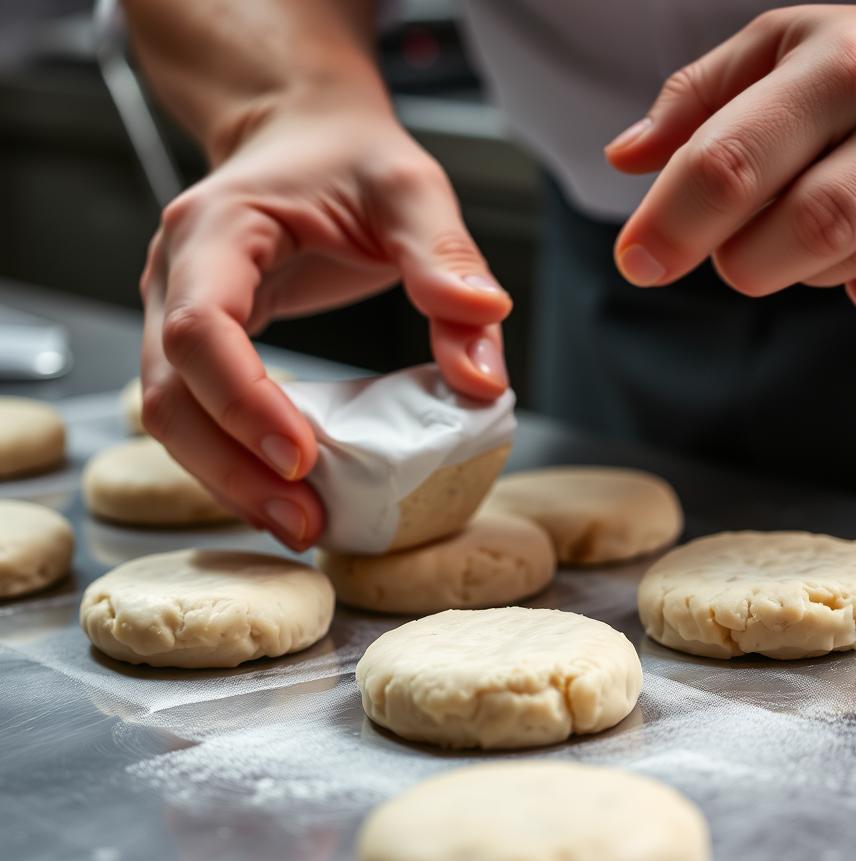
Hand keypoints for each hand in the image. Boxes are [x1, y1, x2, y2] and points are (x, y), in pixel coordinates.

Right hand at [140, 96, 510, 549]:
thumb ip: (447, 264)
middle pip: (170, 393)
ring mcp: (174, 312)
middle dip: (231, 469)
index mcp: (216, 230)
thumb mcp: (410, 189)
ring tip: (301, 526)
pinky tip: (285, 497)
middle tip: (305, 523)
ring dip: (227, 481)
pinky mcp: (199, 347)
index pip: (201, 328)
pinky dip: (233, 464)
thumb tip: (482, 373)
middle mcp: (175, 275)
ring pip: (171, 416)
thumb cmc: (349, 158)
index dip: (243, 401)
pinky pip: (197, 416)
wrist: (302, 137)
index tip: (303, 458)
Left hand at [606, 2, 855, 320]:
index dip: (672, 223)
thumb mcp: (769, 49)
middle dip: (742, 258)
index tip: (638, 259)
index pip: (733, 160)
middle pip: (800, 228)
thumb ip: (691, 102)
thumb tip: (624, 159)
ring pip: (851, 265)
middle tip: (739, 239)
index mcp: (835, 66)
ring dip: (802, 269)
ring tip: (809, 223)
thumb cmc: (851, 62)